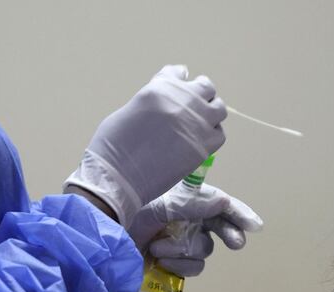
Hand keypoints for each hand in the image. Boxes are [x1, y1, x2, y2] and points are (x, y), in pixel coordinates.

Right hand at [63, 65, 226, 225]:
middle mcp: (183, 99)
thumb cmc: (114, 145)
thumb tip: (164, 108)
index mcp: (160, 87)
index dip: (180, 80)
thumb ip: (152, 102)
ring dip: (211, 112)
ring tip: (201, 123)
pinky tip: (201, 140)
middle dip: (201, 94)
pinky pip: (219, 134)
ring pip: (218, 108)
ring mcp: (197, 121)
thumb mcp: (130, 109)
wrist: (119, 175)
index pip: (178, 72)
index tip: (181, 85)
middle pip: (205, 87)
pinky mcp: (204, 145)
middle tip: (195, 106)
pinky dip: (212, 134)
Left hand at [128, 182, 262, 275]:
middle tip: (236, 243)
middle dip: (230, 235)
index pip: (222, 205)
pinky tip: (160, 259)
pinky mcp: (174, 264)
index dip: (240, 215)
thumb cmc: (131, 211)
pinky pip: (192, 268)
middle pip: (222, 229)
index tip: (254, 226)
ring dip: (184, 249)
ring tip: (160, 246)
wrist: (105, 236)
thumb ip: (194, 203)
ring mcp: (182, 243)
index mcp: (189, 200)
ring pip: (204, 251)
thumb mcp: (163, 202)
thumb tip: (223, 201)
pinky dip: (178, 264)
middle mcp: (190, 221)